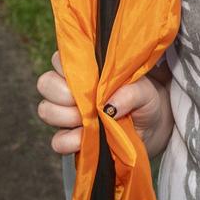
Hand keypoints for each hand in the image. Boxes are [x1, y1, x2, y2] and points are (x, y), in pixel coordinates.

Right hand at [36, 51, 171, 155]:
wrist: (153, 127)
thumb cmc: (147, 100)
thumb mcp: (146, 91)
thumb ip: (132, 92)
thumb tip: (109, 105)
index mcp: (85, 69)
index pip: (61, 59)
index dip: (68, 67)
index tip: (88, 76)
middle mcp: (71, 89)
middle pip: (46, 84)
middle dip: (63, 93)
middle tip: (88, 101)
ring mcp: (68, 115)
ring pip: (46, 110)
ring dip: (65, 116)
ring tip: (89, 119)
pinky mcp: (72, 139)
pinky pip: (57, 141)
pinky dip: (69, 140)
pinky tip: (84, 138)